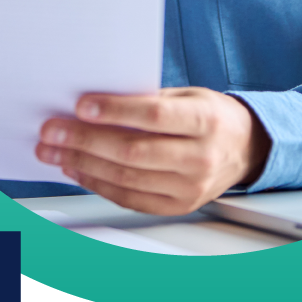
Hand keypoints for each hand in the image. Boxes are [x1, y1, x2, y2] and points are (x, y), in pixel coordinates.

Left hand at [36, 87, 271, 214]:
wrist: (247, 148)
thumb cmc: (212, 115)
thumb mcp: (189, 95)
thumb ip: (149, 99)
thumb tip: (98, 104)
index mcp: (205, 120)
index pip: (154, 116)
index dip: (115, 111)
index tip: (81, 106)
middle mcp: (200, 157)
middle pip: (133, 151)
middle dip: (85, 141)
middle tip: (53, 131)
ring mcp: (190, 187)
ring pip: (126, 177)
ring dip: (83, 164)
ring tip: (56, 151)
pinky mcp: (178, 206)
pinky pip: (130, 198)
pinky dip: (98, 184)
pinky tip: (79, 169)